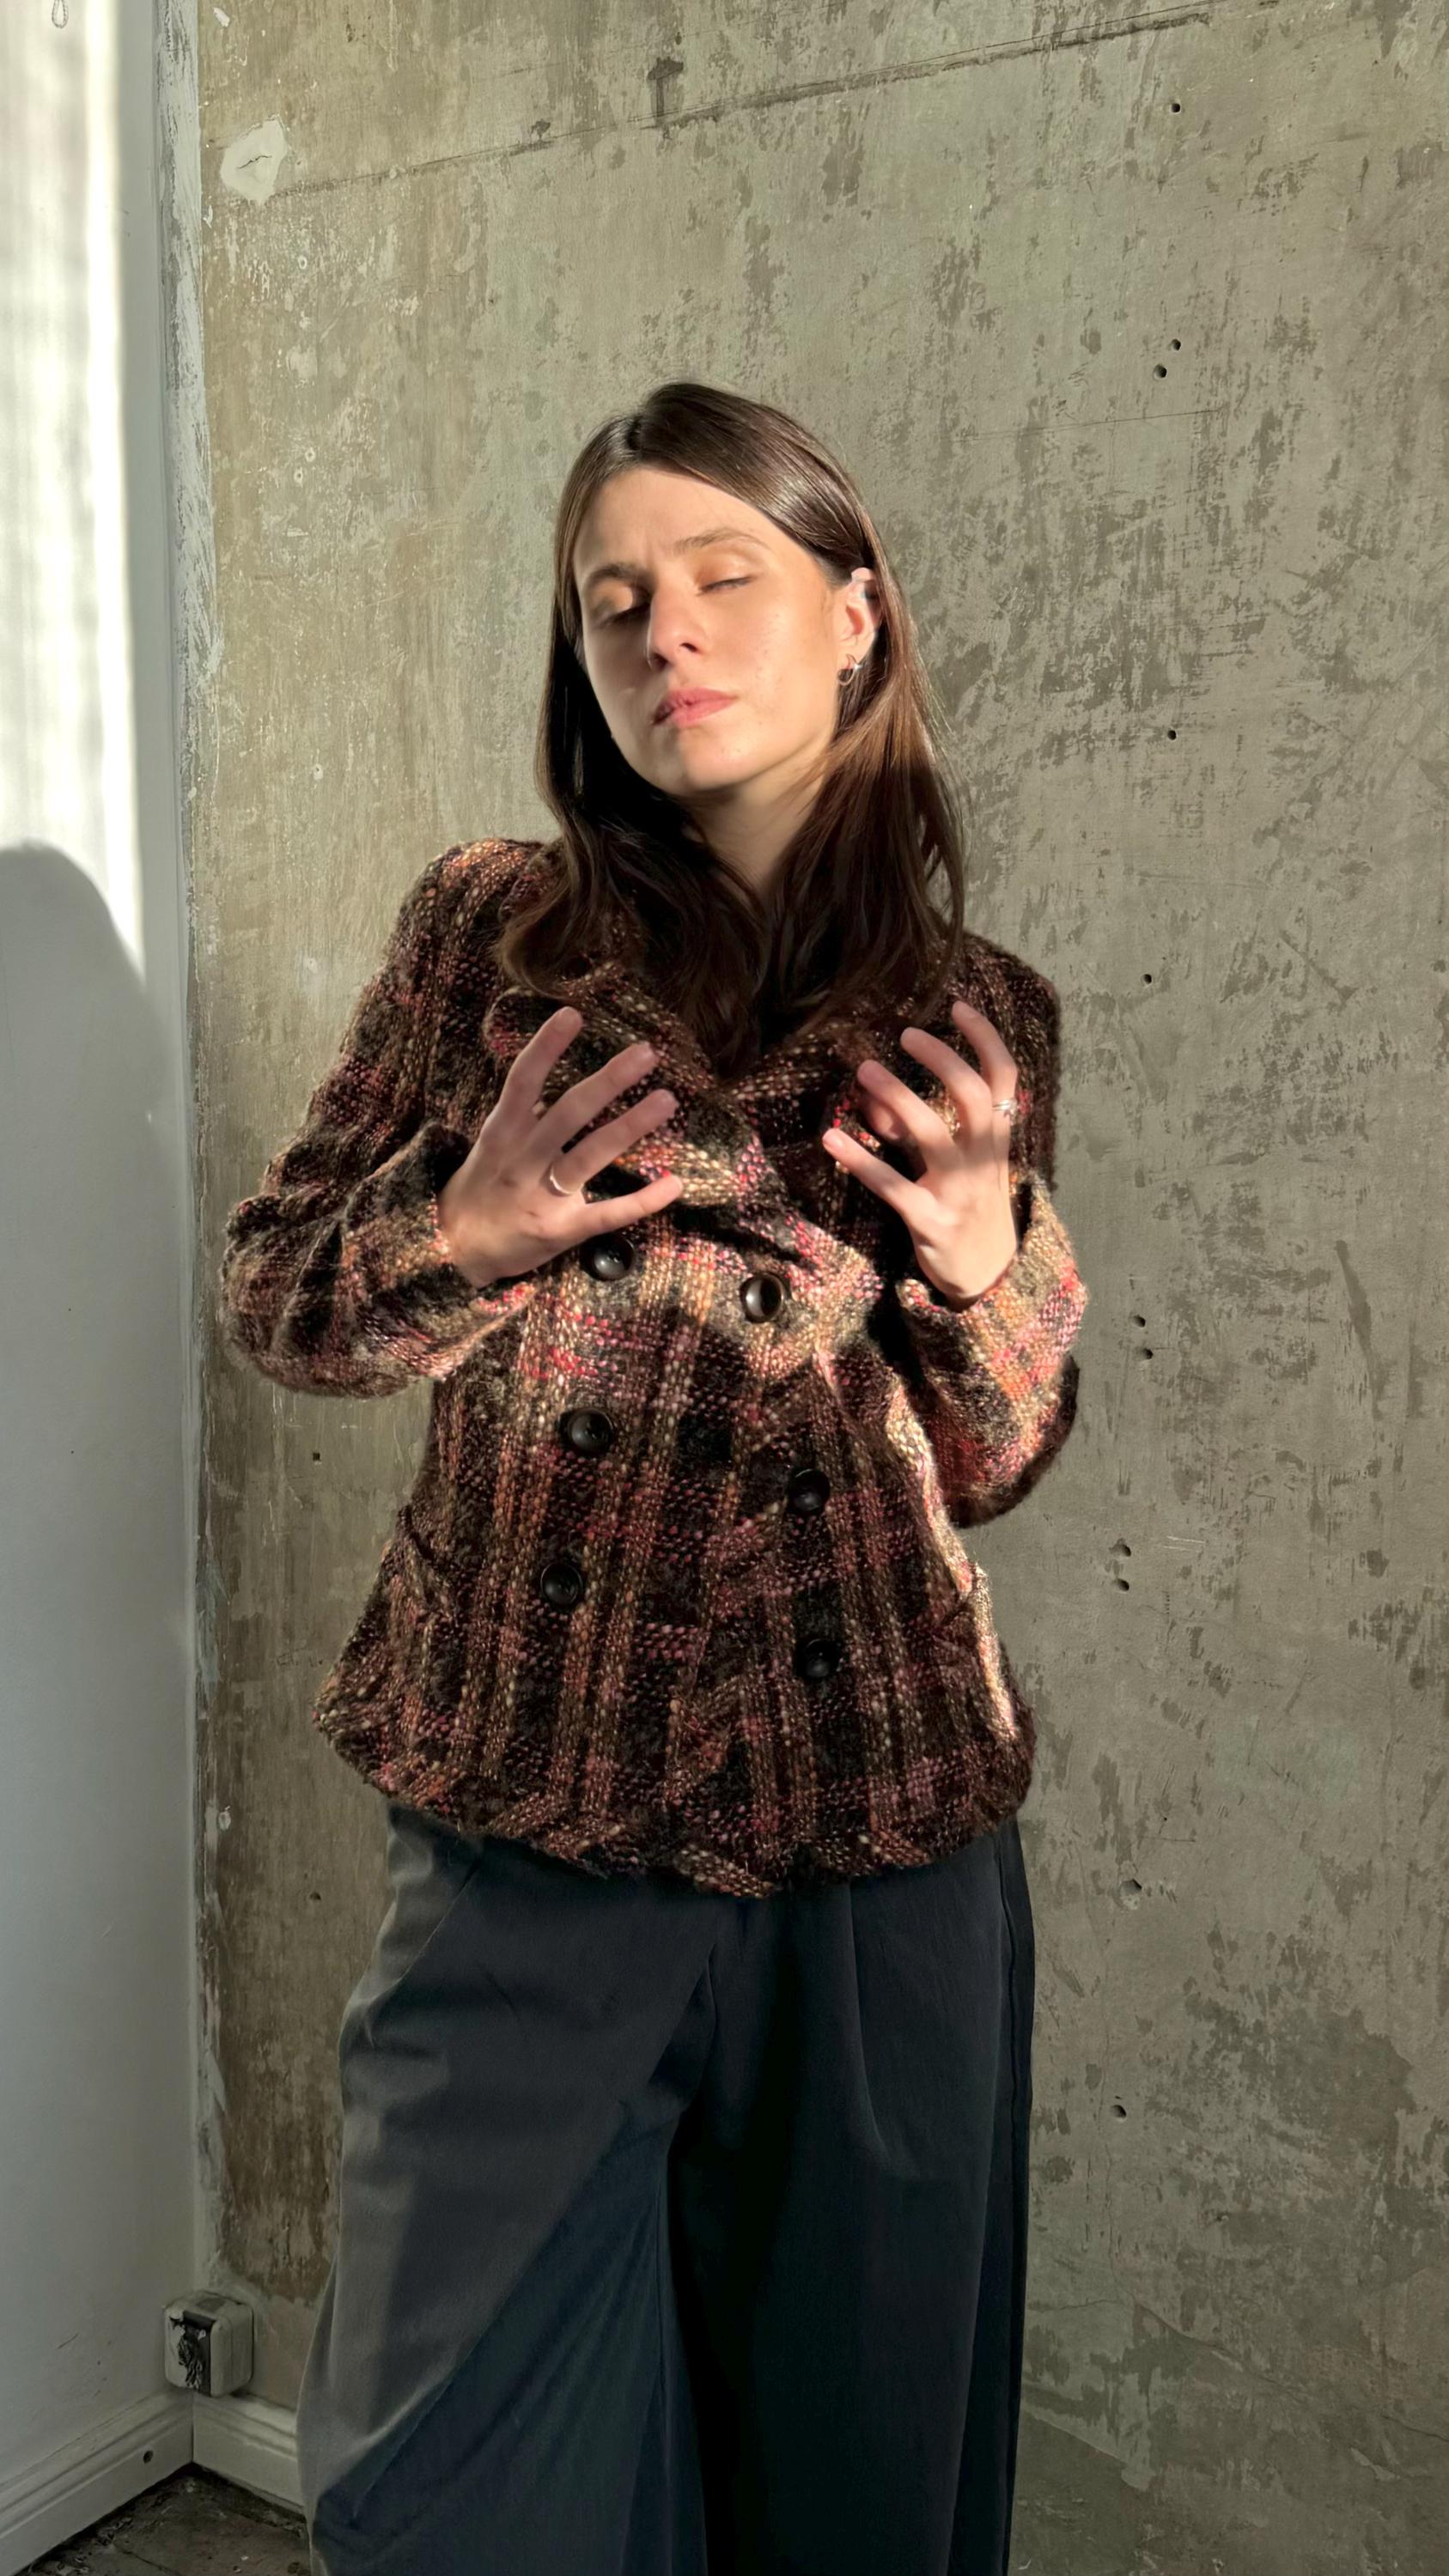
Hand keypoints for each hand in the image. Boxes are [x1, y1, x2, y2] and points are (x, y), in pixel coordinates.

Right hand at [437, 1006, 682, 1285]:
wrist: (455, 1251)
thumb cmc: (480, 1189)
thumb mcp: (491, 1145)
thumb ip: (521, 1115)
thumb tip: (549, 1079)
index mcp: (501, 1133)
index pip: (522, 1081)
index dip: (546, 1047)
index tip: (572, 1014)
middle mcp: (522, 1159)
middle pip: (568, 1112)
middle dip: (608, 1081)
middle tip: (647, 1053)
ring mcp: (542, 1195)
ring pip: (591, 1154)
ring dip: (631, 1126)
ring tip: (667, 1100)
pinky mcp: (561, 1229)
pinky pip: (608, 1214)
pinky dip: (643, 1201)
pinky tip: (674, 1184)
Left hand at [820, 998, 1021, 1304]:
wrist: (989, 1277)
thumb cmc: (969, 1208)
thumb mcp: (957, 1166)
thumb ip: (919, 1130)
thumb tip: (872, 1096)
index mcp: (998, 1141)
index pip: (1004, 1079)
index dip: (985, 1039)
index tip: (957, 1006)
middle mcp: (984, 1161)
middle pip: (973, 1096)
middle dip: (942, 1059)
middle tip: (907, 1034)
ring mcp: (959, 1192)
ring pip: (932, 1134)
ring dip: (898, 1097)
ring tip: (864, 1071)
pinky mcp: (930, 1222)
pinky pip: (893, 1186)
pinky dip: (861, 1161)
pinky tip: (832, 1139)